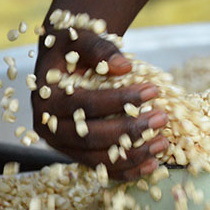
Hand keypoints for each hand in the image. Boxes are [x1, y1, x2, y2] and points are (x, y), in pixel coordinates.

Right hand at [31, 25, 168, 179]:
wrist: (65, 61)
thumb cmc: (73, 49)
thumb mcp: (81, 39)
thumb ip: (99, 48)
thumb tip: (123, 66)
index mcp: (46, 100)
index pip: (84, 104)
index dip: (119, 100)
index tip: (152, 90)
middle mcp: (49, 128)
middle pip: (91, 136)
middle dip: (129, 130)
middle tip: (162, 118)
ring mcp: (64, 146)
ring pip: (98, 158)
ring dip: (133, 154)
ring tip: (163, 143)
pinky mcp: (79, 156)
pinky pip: (104, 169)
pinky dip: (128, 170)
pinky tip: (153, 164)